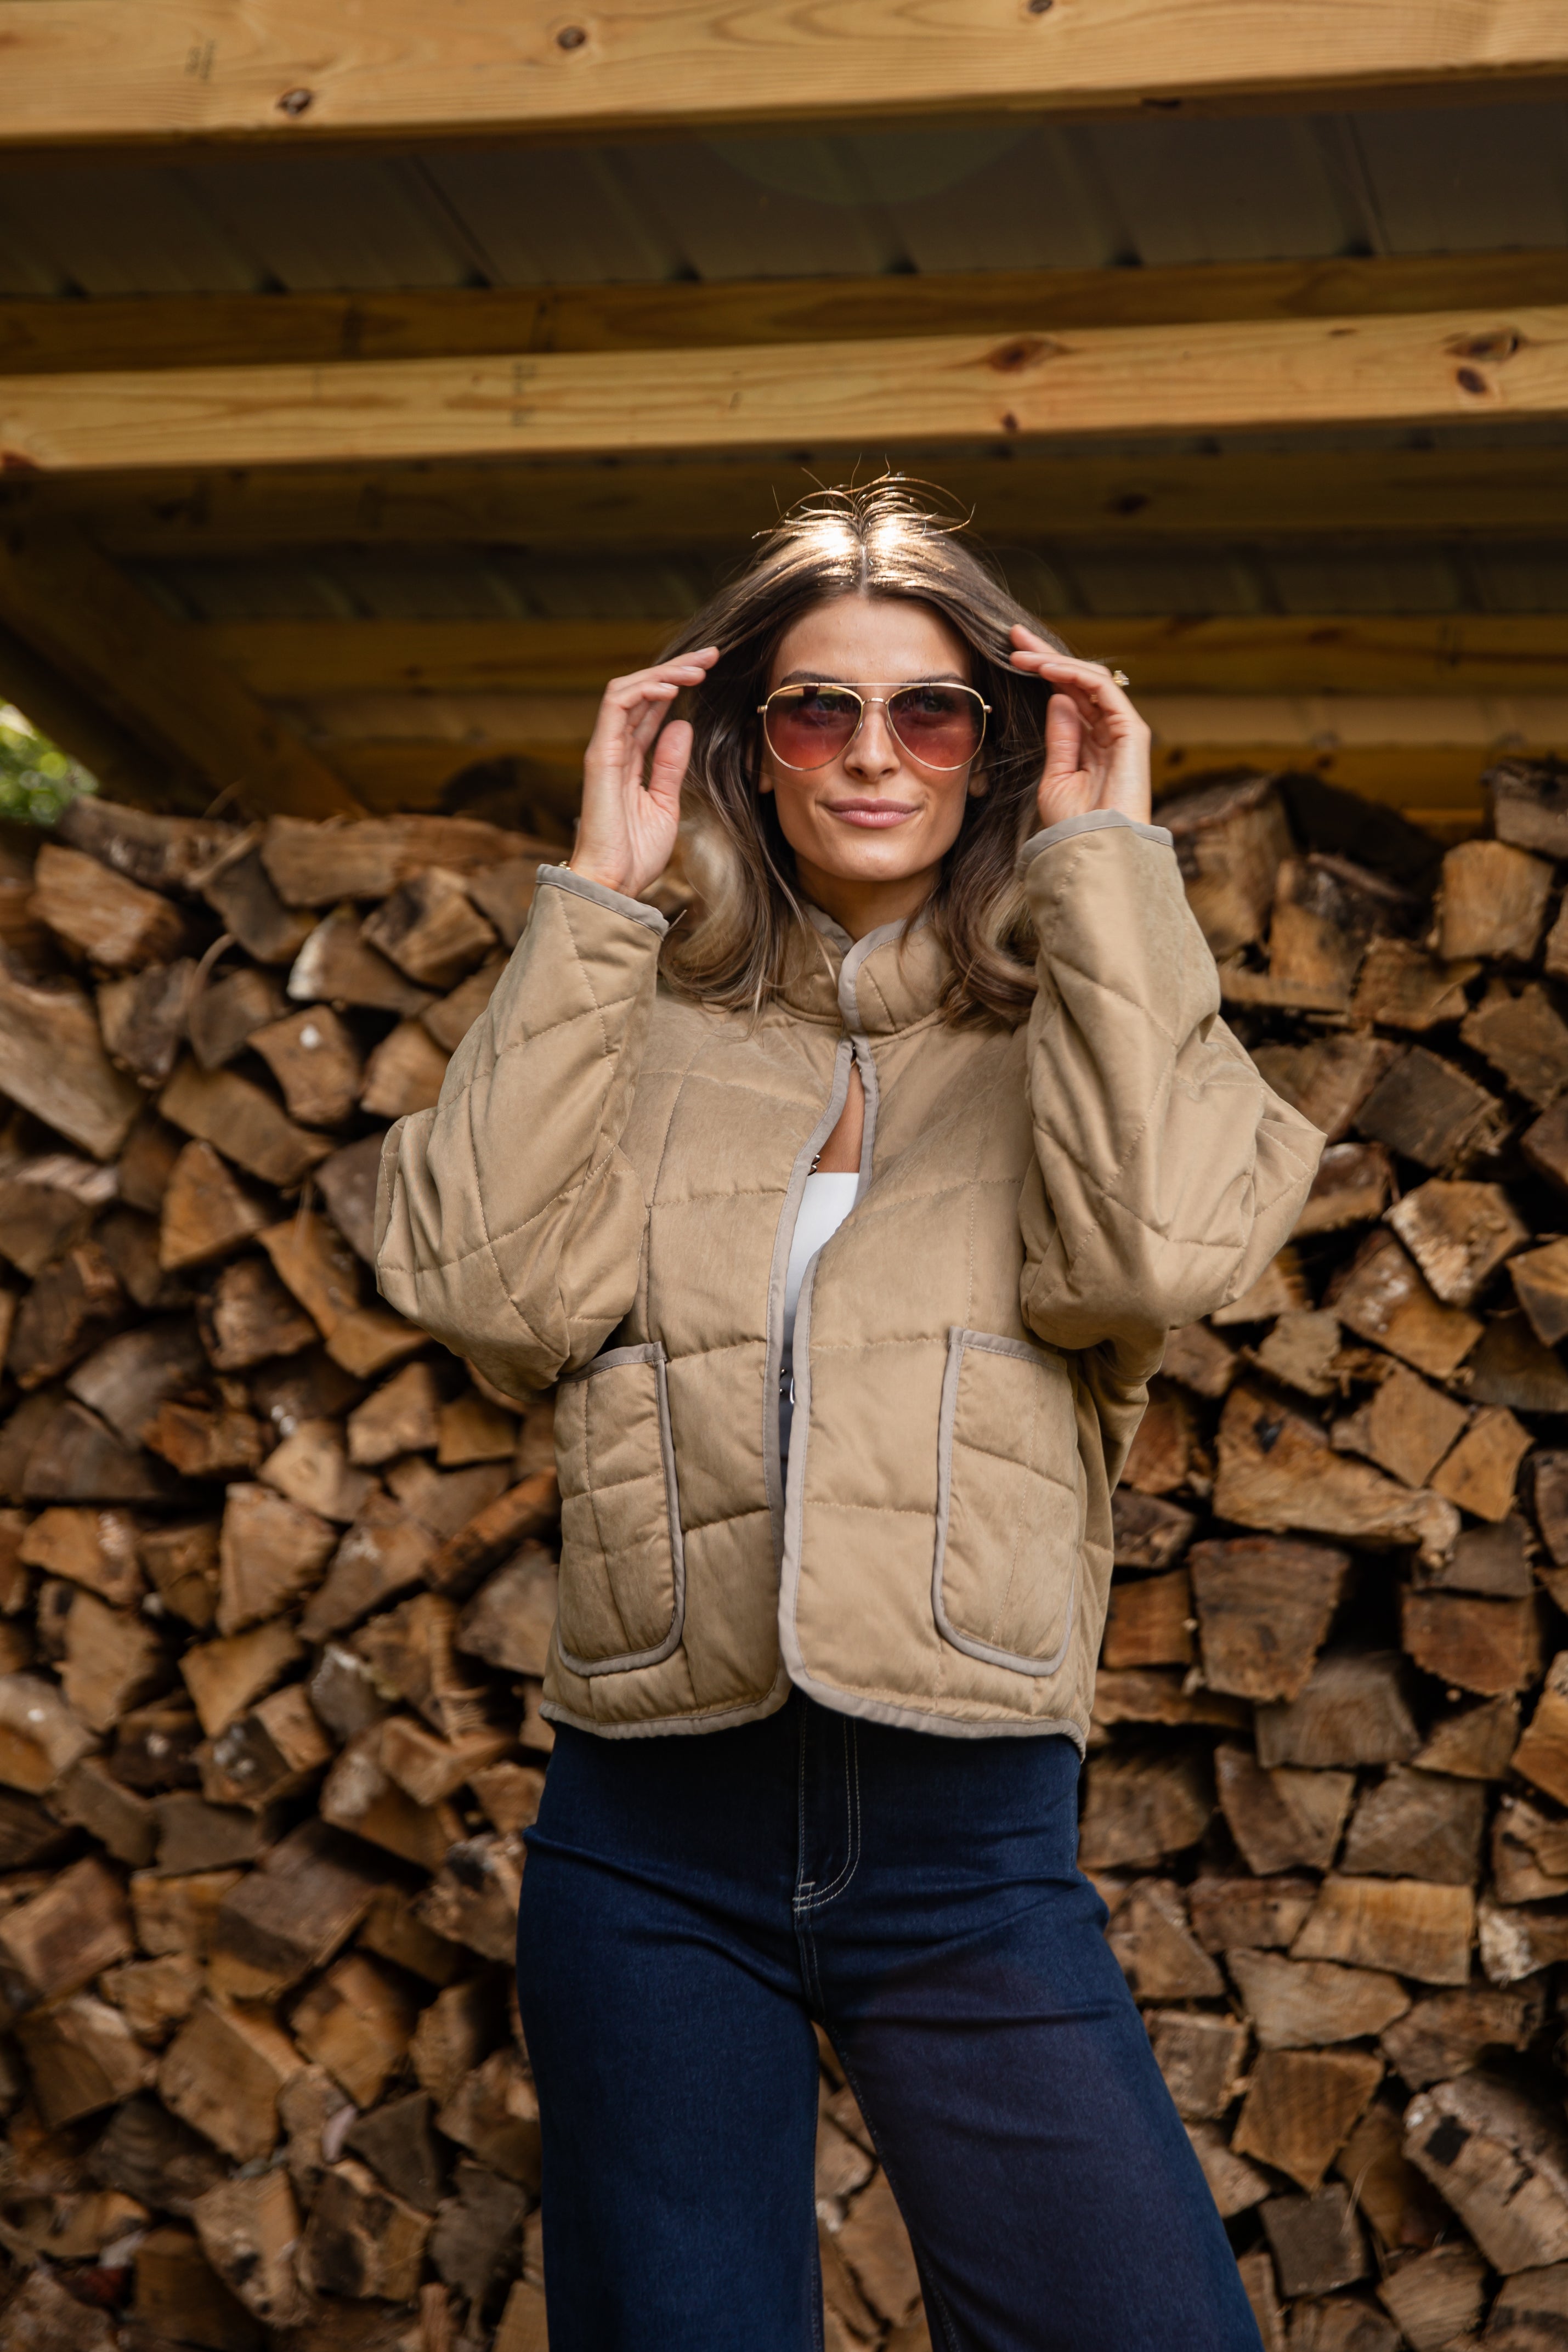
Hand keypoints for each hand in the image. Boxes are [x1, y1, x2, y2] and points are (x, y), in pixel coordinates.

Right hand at [569, 648, 718, 898]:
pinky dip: (643, 690)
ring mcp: (605, 749)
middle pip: (642, 691)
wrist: (614, 883)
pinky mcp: (600, 756)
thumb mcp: (666, 802)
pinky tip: (672, 688)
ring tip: (696, 669)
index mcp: (630, 758)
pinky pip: (615, 707)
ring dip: (663, 673)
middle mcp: (615, 747)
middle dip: (676, 668)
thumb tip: (683, 726)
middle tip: (711, 655)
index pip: (652, 707)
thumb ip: (671, 764)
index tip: (710, 670)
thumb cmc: (635, 853)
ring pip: (628, 690)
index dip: (678, 683)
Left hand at [1009, 626, 1151, 829]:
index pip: (1066, 695)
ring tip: (1021, 653)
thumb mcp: (1056, 776)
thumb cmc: (1075, 824)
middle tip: (1013, 636)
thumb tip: (1056, 698)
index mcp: (1089, 742)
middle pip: (1076, 681)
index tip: (1011, 655)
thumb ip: (1059, 737)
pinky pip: (1103, 689)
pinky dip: (1073, 675)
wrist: (1095, 849)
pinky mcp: (1132, 730)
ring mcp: (1122, 729)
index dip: (1041, 672)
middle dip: (1045, 656)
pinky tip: (1046, 669)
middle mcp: (1108, 731)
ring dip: (1054, 661)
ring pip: (1089, 679)